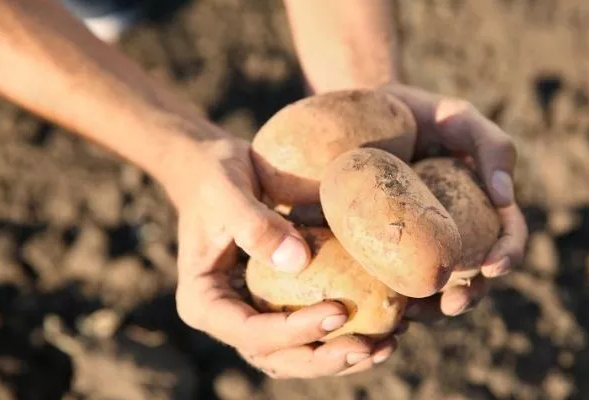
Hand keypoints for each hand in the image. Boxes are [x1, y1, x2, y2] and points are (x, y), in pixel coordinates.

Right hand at [168, 135, 397, 377]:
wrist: (212, 169)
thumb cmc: (215, 176)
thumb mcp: (226, 192)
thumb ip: (255, 225)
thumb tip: (298, 261)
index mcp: (204, 301)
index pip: (250, 332)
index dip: (294, 331)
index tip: (339, 311)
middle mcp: (227, 318)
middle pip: (276, 357)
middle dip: (323, 359)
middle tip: (370, 347)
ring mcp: (252, 316)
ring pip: (294, 355)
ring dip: (338, 359)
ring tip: (384, 346)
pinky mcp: (276, 305)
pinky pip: (307, 333)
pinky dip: (341, 338)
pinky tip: (381, 332)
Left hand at [379, 83, 528, 318]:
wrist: (370, 111)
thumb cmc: (423, 113)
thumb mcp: (461, 119)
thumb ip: (493, 148)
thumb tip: (504, 198)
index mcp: (483, 208)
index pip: (507, 238)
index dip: (507, 256)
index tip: (493, 267)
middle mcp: (456, 232)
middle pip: (472, 275)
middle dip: (467, 296)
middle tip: (450, 304)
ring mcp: (420, 242)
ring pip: (431, 286)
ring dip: (428, 307)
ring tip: (410, 313)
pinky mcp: (384, 246)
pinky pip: (391, 276)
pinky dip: (389, 294)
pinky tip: (377, 301)